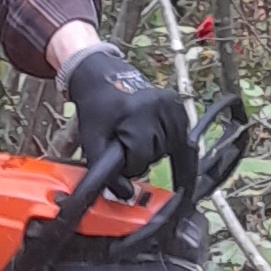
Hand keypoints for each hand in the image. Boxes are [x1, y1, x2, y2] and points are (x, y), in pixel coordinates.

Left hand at [62, 43, 189, 186]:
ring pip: (168, 148)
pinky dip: (168, 142)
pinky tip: (155, 137)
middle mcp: (160, 108)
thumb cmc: (95, 109)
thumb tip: (126, 195)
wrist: (101, 75)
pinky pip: (179, 136)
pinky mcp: (178, 105)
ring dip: (154, 150)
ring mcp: (172, 105)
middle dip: (140, 157)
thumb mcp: (92, 140)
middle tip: (125, 143)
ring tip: (136, 136)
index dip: (127, 165)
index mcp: (138, 115)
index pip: (140, 160)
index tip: (117, 154)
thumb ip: (104, 172)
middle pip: (156, 155)